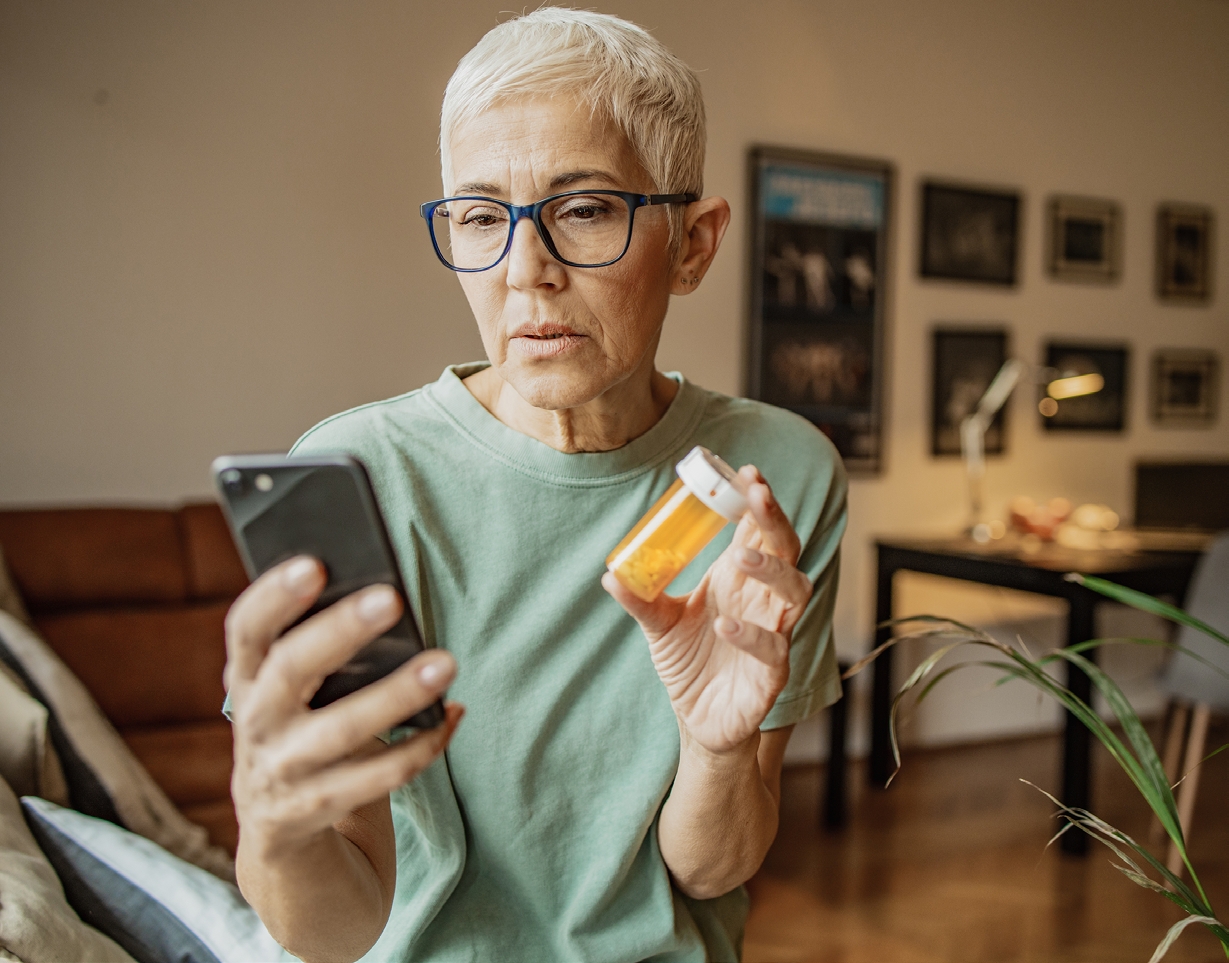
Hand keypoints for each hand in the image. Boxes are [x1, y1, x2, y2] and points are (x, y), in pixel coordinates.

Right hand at [224, 557, 462, 860]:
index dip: (273, 596)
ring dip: (396, 695)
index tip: (314, 564)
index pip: (246, 630)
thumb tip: (384, 599)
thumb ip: (320, 653)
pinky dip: (422, 746)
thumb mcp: (292, 695)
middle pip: (290, 670)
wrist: (281, 838)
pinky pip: (378, 779)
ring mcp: (282, 772)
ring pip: (341, 731)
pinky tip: (454, 715)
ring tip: (445, 662)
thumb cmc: (303, 734)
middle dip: (340, 631)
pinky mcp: (315, 812)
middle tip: (392, 598)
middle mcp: (257, 724)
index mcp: (247, 680)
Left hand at [603, 466, 810, 753]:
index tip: (747, 472)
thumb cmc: (689, 663)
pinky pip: (774, 649)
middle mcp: (765, 602)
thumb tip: (610, 573)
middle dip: (775, 520)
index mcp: (742, 580)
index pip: (760, 530)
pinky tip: (722, 625)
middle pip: (788, 551)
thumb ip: (640, 597)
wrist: (699, 721)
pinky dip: (752, 635)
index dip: (760, 501)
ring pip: (796, 593)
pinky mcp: (772, 676)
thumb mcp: (658, 623)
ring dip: (773, 570)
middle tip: (756, 496)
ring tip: (741, 556)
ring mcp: (775, 635)